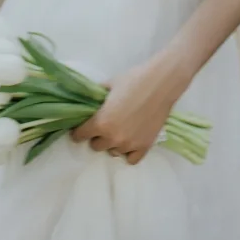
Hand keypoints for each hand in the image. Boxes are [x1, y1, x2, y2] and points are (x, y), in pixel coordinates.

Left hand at [73, 48, 190, 166]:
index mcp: (100, 123)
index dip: (78, 130)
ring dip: (114, 143)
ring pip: (113, 152)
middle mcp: (113, 137)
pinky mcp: (145, 146)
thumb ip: (96, 98)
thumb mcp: (109, 85)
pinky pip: (131, 159)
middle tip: (105, 125)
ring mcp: (129, 144)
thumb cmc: (134, 80)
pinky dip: (129, 152)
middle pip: (96, 146)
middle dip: (97, 136)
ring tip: (121, 130)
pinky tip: (131, 141)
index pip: (79, 136)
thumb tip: (88, 102)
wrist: (161, 84)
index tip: (81, 127)